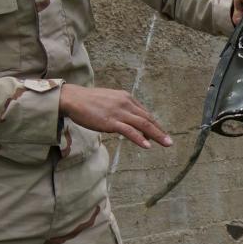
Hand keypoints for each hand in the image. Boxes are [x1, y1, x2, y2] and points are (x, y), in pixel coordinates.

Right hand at [58, 84, 172, 148]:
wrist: (73, 98)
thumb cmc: (89, 101)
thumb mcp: (110, 102)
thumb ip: (121, 110)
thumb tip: (130, 124)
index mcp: (126, 98)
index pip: (144, 113)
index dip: (154, 125)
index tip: (161, 133)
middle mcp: (126, 103)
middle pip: (147, 119)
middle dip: (160, 131)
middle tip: (169, 142)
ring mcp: (119, 112)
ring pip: (143, 125)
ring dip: (157, 135)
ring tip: (166, 143)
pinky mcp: (110, 121)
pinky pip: (128, 131)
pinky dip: (139, 138)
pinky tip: (147, 145)